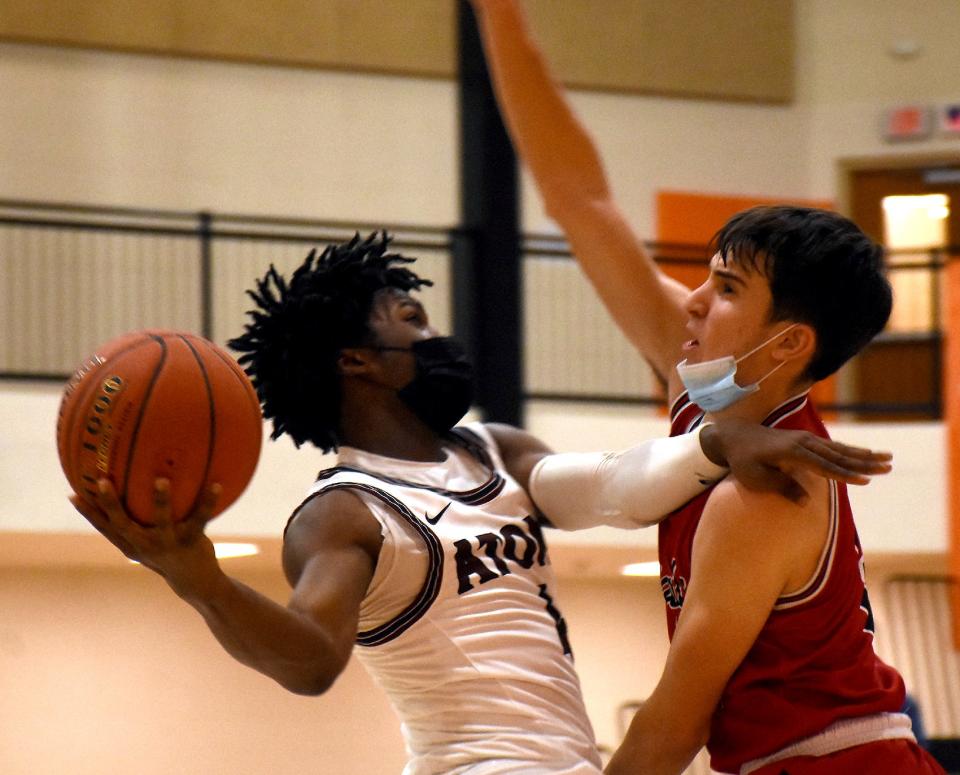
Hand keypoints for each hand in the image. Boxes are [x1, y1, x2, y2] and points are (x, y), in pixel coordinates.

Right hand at [69, 478, 222, 597]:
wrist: (194, 582)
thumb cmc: (166, 552)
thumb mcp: (146, 543)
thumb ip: (136, 523)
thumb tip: (129, 491)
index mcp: (131, 544)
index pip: (105, 528)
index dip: (88, 513)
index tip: (72, 494)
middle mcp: (145, 545)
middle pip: (123, 524)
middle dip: (110, 503)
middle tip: (101, 481)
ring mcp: (168, 543)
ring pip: (162, 521)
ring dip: (160, 501)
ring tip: (161, 480)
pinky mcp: (191, 541)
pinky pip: (200, 518)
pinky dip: (208, 501)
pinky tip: (216, 485)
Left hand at [700, 420, 891, 503]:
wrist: (734, 436)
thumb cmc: (742, 461)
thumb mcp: (757, 479)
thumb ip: (783, 488)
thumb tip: (807, 502)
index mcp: (793, 452)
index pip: (825, 466)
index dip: (846, 475)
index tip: (866, 481)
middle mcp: (803, 443)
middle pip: (839, 455)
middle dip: (865, 462)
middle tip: (889, 466)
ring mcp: (805, 440)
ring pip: (839, 449)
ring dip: (863, 454)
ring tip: (886, 457)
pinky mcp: (804, 440)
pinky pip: (832, 446)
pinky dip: (850, 450)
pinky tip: (863, 454)